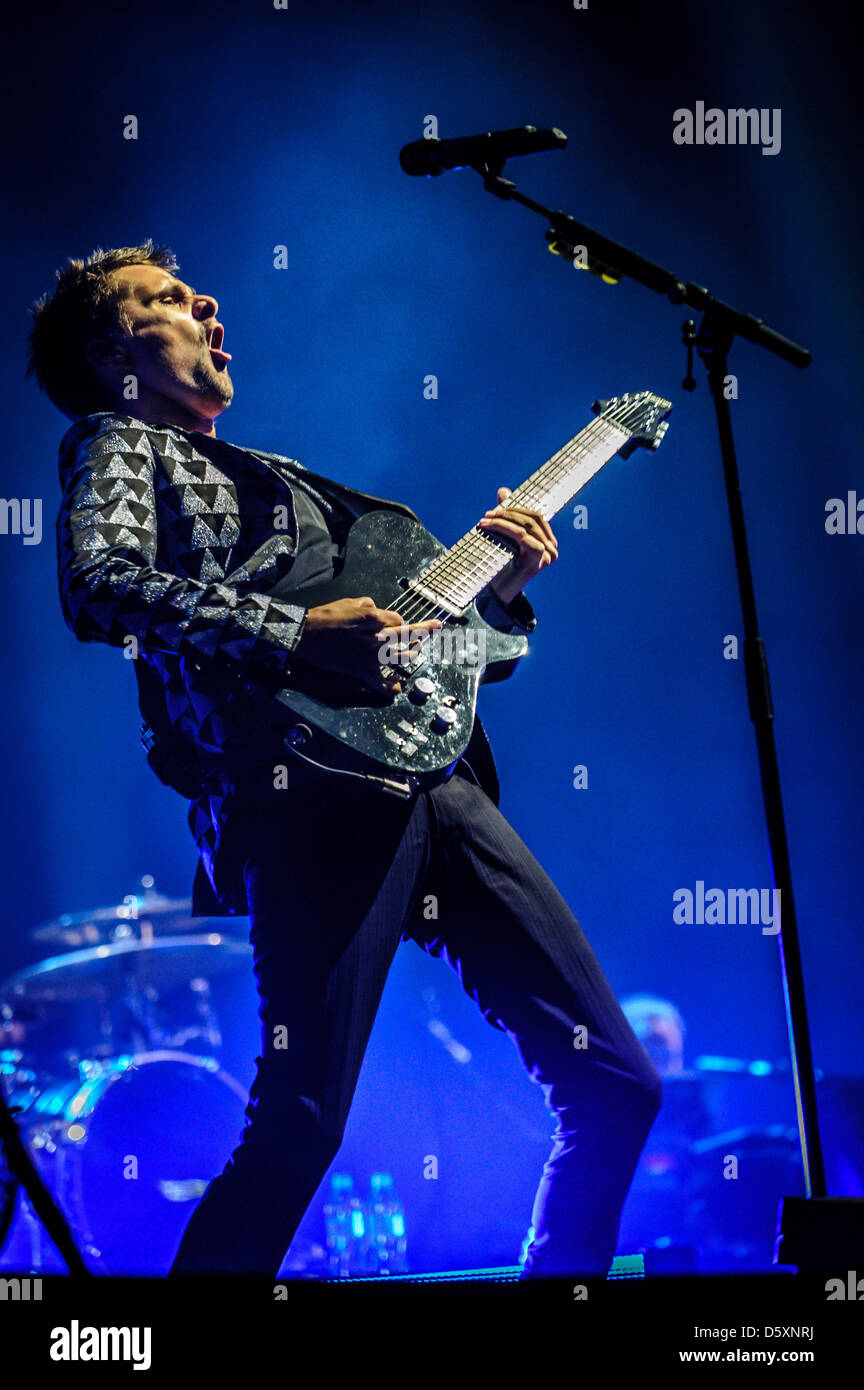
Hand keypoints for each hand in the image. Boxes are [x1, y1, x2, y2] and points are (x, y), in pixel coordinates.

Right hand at [294, 596, 442, 693]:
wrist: (305, 635)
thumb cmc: (325, 617)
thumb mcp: (348, 603)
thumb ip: (367, 605)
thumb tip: (377, 608)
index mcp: (374, 618)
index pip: (399, 619)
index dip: (399, 620)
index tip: (398, 622)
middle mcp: (376, 638)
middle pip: (409, 634)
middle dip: (425, 630)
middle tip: (436, 627)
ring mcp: (370, 657)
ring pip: (402, 658)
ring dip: (412, 654)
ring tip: (416, 651)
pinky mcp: (361, 671)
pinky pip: (381, 684)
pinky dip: (390, 687)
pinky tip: (396, 685)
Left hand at [477, 487, 557, 603]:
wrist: (499, 595)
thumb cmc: (502, 567)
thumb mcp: (505, 538)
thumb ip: (507, 516)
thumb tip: (503, 491)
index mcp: (548, 541)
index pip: (535, 516)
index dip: (516, 508)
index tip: (497, 506)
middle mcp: (552, 548)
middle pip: (532, 519)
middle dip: (508, 513)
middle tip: (488, 514)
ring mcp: (547, 555)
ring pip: (526, 526)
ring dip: (503, 520)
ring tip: (485, 520)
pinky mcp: (538, 561)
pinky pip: (522, 537)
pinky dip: (504, 528)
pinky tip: (490, 527)